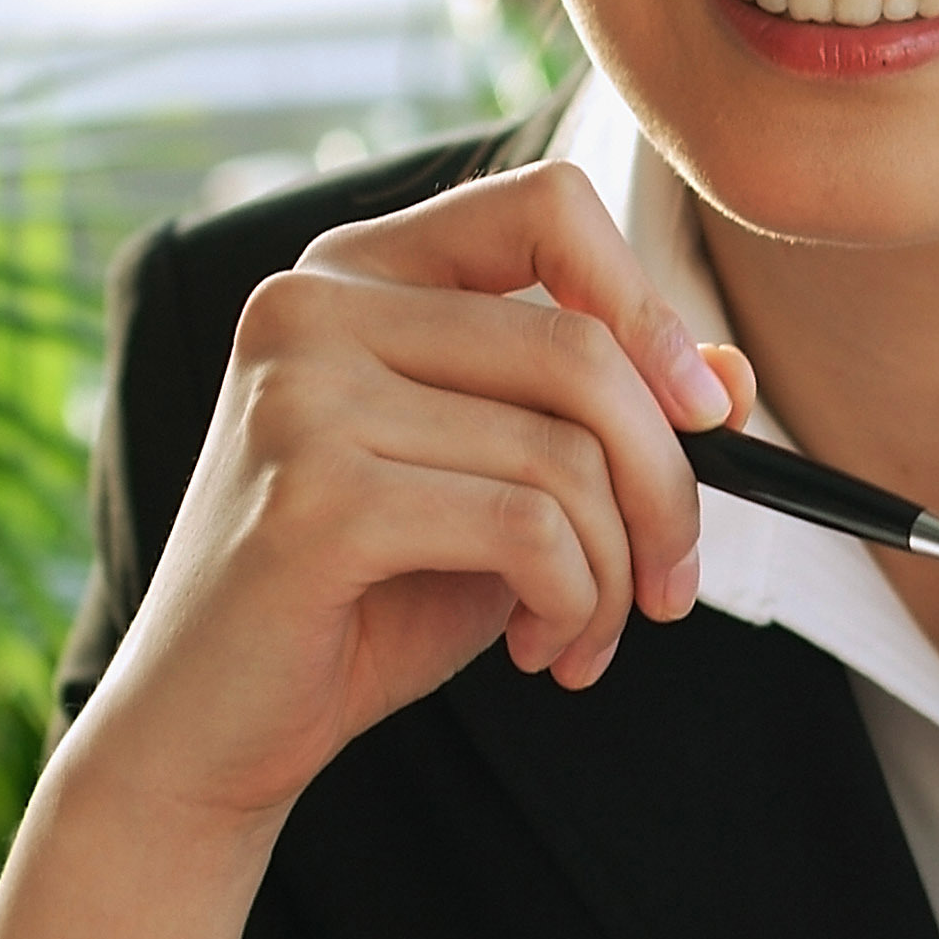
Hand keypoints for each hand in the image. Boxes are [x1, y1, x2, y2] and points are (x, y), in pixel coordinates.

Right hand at [77, 161, 731, 830]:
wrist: (209, 731)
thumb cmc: (358, 602)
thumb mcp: (499, 489)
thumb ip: (600, 418)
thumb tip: (730, 373)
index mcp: (353, 271)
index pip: (547, 206)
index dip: (649, 301)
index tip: (703, 413)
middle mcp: (311, 304)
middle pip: (580, 350)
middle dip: (666, 487)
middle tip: (671, 587)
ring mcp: (300, 394)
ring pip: (565, 454)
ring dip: (618, 572)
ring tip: (587, 635)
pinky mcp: (314, 498)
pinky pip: (527, 532)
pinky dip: (574, 604)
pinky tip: (544, 649)